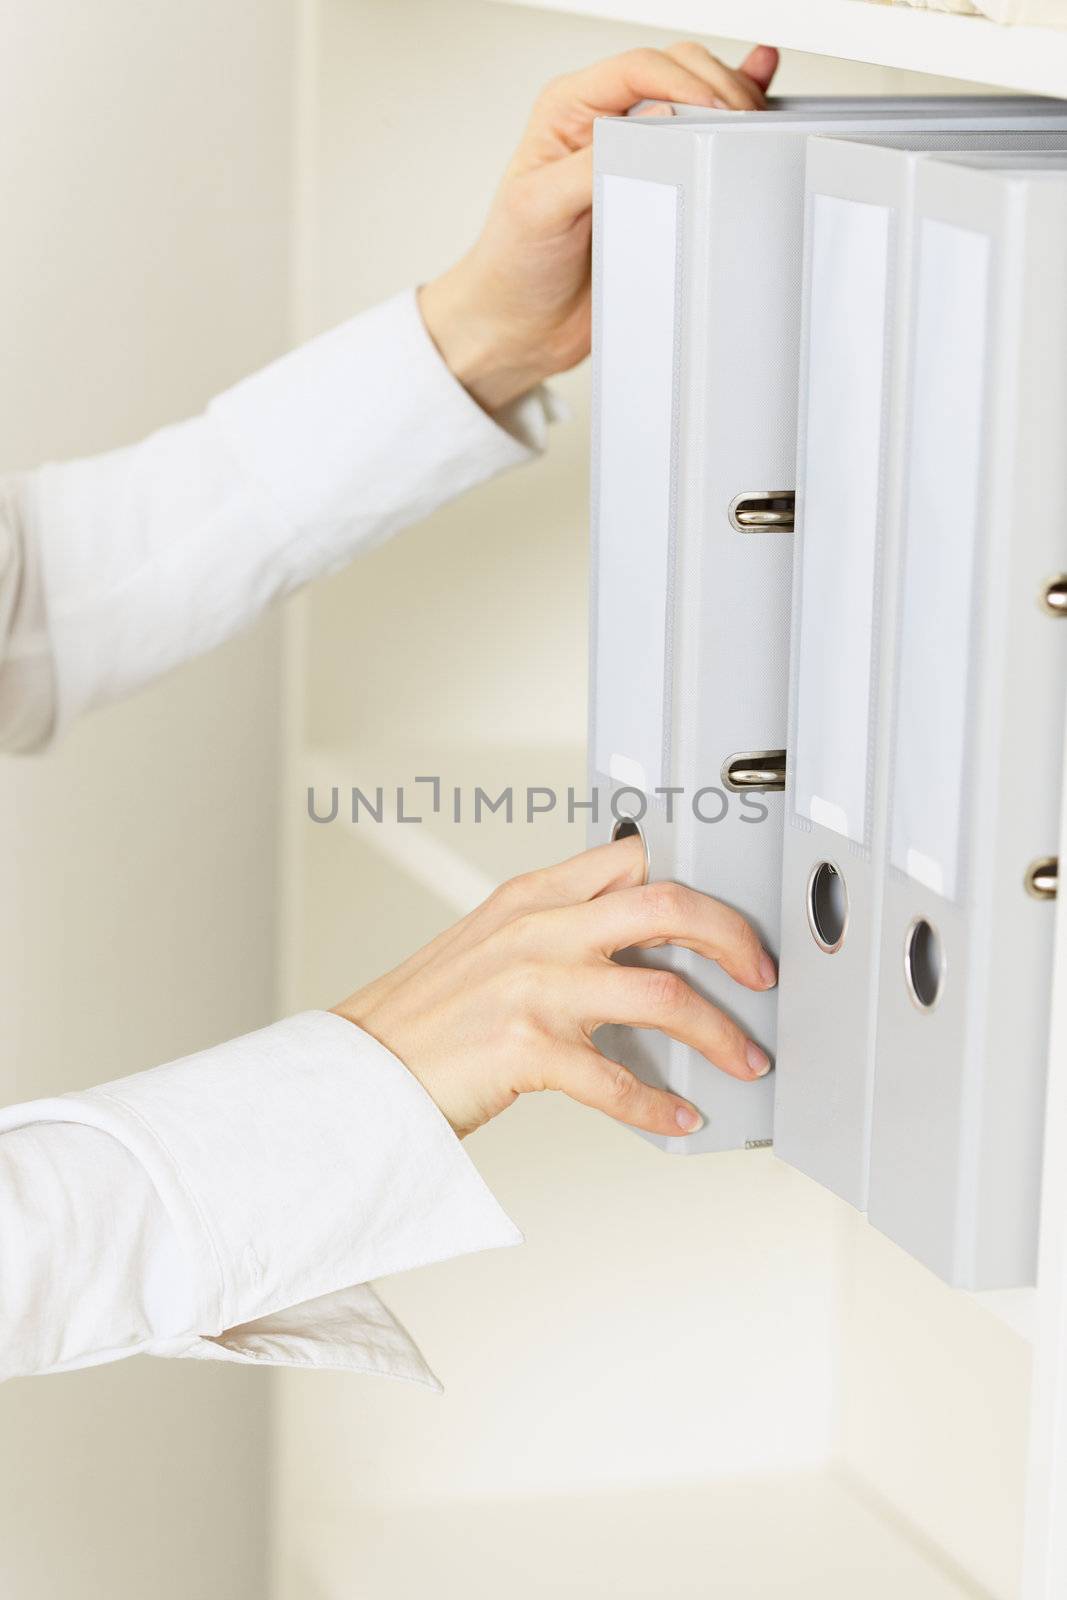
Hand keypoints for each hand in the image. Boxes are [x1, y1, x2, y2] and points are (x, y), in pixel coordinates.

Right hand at [332, 832, 776, 1140]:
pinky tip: (679, 1116)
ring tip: (744, 1060)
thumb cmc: (425, 1016)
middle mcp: (540, 930)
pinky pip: (619, 1080)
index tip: (731, 916)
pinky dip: (660, 1105)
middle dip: (733, 938)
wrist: (359, 1072)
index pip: (634, 859)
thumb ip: (557, 929)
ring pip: (663, 994)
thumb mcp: (490, 944)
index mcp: (532, 896)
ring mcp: (534, 987)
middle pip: (667, 906)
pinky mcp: (527, 1048)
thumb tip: (633, 943)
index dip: (697, 881)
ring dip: (720, 1033)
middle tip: (761, 973)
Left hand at [418, 41, 778, 412]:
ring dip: (732, 102)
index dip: (684, 81)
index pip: (638, 68)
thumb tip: (659, 119)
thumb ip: (594, 159)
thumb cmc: (514, 267)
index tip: (718, 110)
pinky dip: (731, 120)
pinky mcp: (656, 190)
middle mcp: (604, 124)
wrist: (522, 328)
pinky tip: (764, 98)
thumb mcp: (542, 207)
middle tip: (743, 124)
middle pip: (676, 72)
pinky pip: (701, 144)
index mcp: (569, 110)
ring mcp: (635, 156)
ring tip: (759, 121)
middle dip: (717, 87)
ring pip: (696, 101)